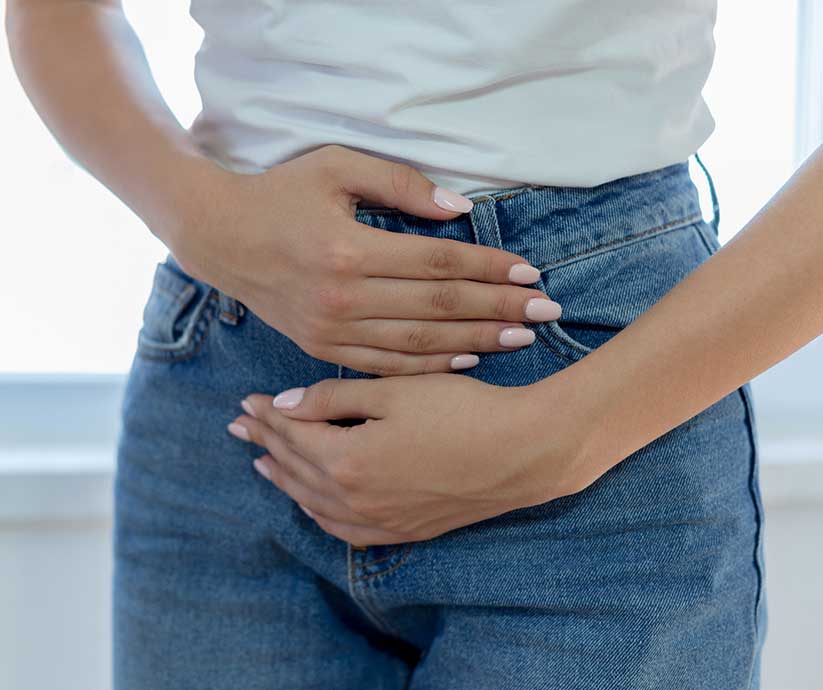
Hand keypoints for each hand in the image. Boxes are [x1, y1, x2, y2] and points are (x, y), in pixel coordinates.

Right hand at [170, 144, 561, 375]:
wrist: (219, 238)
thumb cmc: (279, 194)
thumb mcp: (334, 167)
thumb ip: (399, 185)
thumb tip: (459, 209)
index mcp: (349, 250)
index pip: (439, 262)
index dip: (490, 267)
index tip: (531, 273)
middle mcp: (344, 298)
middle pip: (439, 306)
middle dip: (498, 308)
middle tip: (546, 312)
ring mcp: (332, 330)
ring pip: (419, 343)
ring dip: (475, 340)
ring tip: (521, 338)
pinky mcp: (322, 348)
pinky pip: (386, 365)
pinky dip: (430, 366)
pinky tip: (467, 361)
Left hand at [226, 372, 591, 546]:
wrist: (521, 452)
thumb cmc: (461, 411)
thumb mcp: (394, 391)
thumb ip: (333, 398)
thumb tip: (283, 404)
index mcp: (347, 460)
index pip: (291, 436)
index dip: (266, 416)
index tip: (246, 400)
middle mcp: (355, 500)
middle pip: (296, 469)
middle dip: (265, 444)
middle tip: (240, 427)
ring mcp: (380, 520)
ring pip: (314, 503)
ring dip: (285, 480)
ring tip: (263, 464)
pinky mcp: (404, 530)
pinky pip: (344, 529)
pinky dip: (318, 512)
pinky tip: (313, 502)